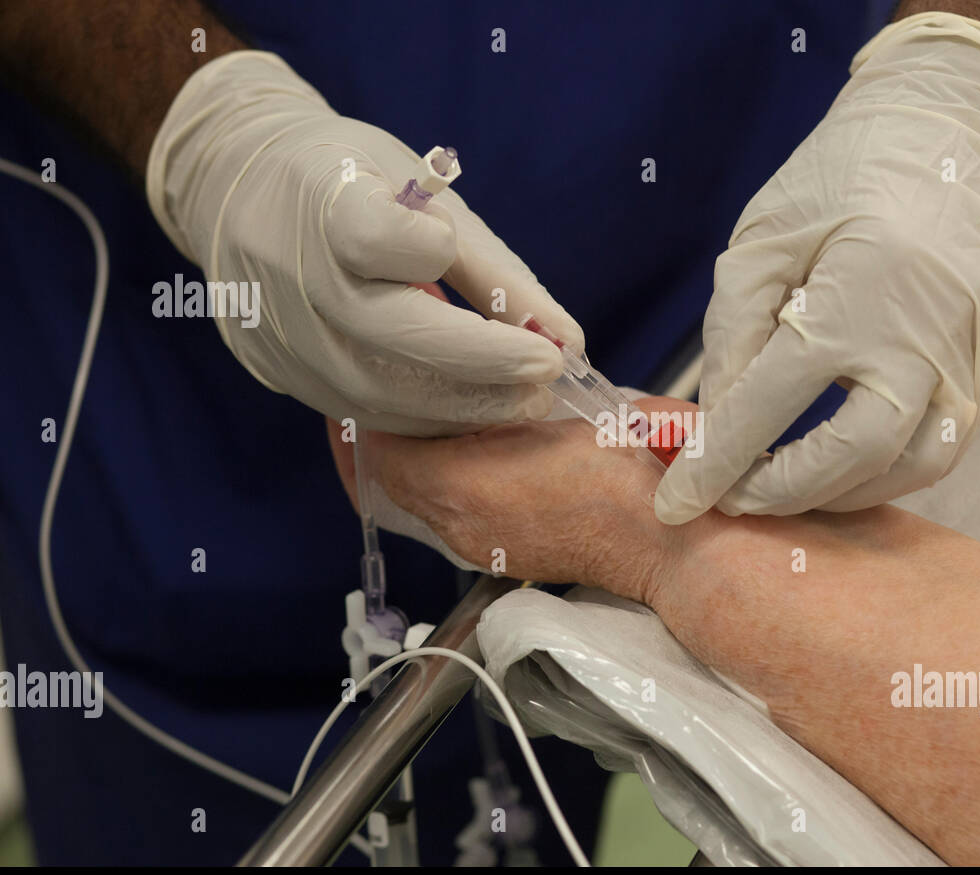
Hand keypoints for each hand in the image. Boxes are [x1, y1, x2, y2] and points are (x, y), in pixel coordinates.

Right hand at [148, 51, 581, 435]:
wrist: (234, 182)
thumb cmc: (348, 177)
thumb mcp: (422, 192)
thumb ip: (495, 270)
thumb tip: (569, 341)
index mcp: (323, 204)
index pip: (378, 239)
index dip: (429, 248)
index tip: (455, 249)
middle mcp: (293, 275)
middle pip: (392, 335)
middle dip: (484, 363)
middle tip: (546, 374)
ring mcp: (278, 332)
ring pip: (379, 394)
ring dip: (462, 407)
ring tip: (520, 402)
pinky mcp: (275, 371)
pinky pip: (359, 410)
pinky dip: (422, 416)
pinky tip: (466, 407)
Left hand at [327, 397, 701, 603]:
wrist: (660, 541)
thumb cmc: (620, 475)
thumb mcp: (559, 412)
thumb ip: (501, 397)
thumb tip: (474, 375)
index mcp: (461, 484)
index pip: (383, 451)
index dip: (375, 416)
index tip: (374, 390)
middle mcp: (457, 523)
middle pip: (394, 479)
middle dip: (388, 440)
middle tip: (389, 400)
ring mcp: (478, 546)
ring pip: (422, 501)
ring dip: (419, 465)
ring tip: (431, 425)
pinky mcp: (500, 557)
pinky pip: (453, 519)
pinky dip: (451, 488)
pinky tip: (475, 459)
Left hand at [653, 13, 979, 522]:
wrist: (954, 130)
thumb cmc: (848, 174)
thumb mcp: (764, 239)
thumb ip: (734, 332)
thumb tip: (719, 414)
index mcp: (855, 297)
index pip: (769, 407)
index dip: (716, 463)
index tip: (677, 504)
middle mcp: (924, 339)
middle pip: (852, 457)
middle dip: (784, 492)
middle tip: (736, 496)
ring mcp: (973, 357)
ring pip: (913, 466)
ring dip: (843, 491)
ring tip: (787, 484)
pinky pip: (946, 441)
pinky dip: (889, 467)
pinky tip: (845, 460)